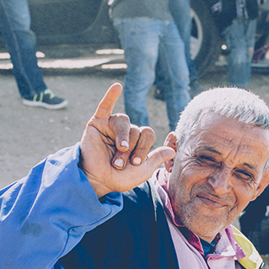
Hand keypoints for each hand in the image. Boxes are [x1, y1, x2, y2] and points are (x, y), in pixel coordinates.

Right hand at [79, 83, 174, 197]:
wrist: (96, 181)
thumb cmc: (117, 179)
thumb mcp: (142, 172)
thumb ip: (156, 159)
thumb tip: (172, 150)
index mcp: (138, 141)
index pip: (148, 134)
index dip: (144, 147)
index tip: (135, 163)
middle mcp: (126, 132)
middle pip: (136, 129)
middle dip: (131, 148)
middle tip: (120, 164)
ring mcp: (112, 126)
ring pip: (124, 121)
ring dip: (123, 137)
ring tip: (119, 149)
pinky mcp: (97, 123)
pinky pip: (105, 105)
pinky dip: (110, 95)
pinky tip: (117, 87)